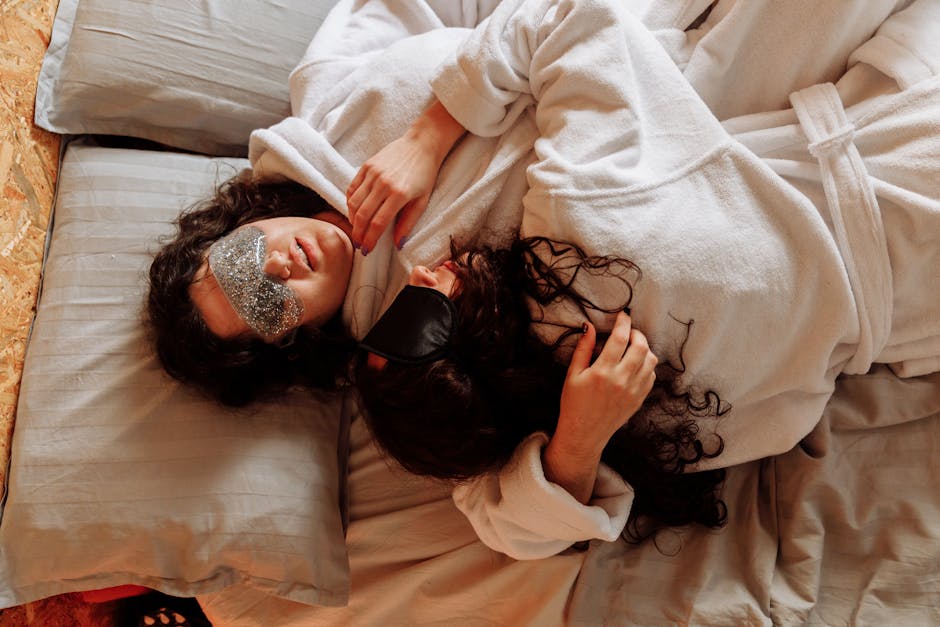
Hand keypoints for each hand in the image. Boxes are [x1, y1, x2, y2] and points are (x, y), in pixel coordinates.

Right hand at [346, 99, 465, 253]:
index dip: (370, 239)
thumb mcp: (422, 201)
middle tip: (358, 243)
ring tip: (356, 229)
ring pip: (354, 202)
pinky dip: (350, 202)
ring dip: (352, 219)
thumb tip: (397, 244)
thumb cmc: (425, 174)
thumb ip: (408, 223)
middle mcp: (383, 183)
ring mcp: (373, 173)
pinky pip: (352, 187)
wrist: (422, 144)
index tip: (366, 249)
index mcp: (399, 194)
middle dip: (358, 233)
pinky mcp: (367, 166)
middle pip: (362, 215)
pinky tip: (354, 211)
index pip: (378, 223)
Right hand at [555, 311, 657, 461]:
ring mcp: (633, 391)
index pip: (619, 338)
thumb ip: (583, 349)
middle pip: (641, 346)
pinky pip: (651, 375)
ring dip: (644, 348)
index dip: (623, 322)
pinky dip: (646, 365)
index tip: (623, 315)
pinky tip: (635, 364)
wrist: (584, 432)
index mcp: (602, 372)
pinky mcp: (639, 399)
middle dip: (636, 333)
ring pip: (650, 360)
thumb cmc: (574, 403)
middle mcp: (621, 380)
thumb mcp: (573, 374)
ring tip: (632, 347)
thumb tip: (590, 326)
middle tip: (628, 331)